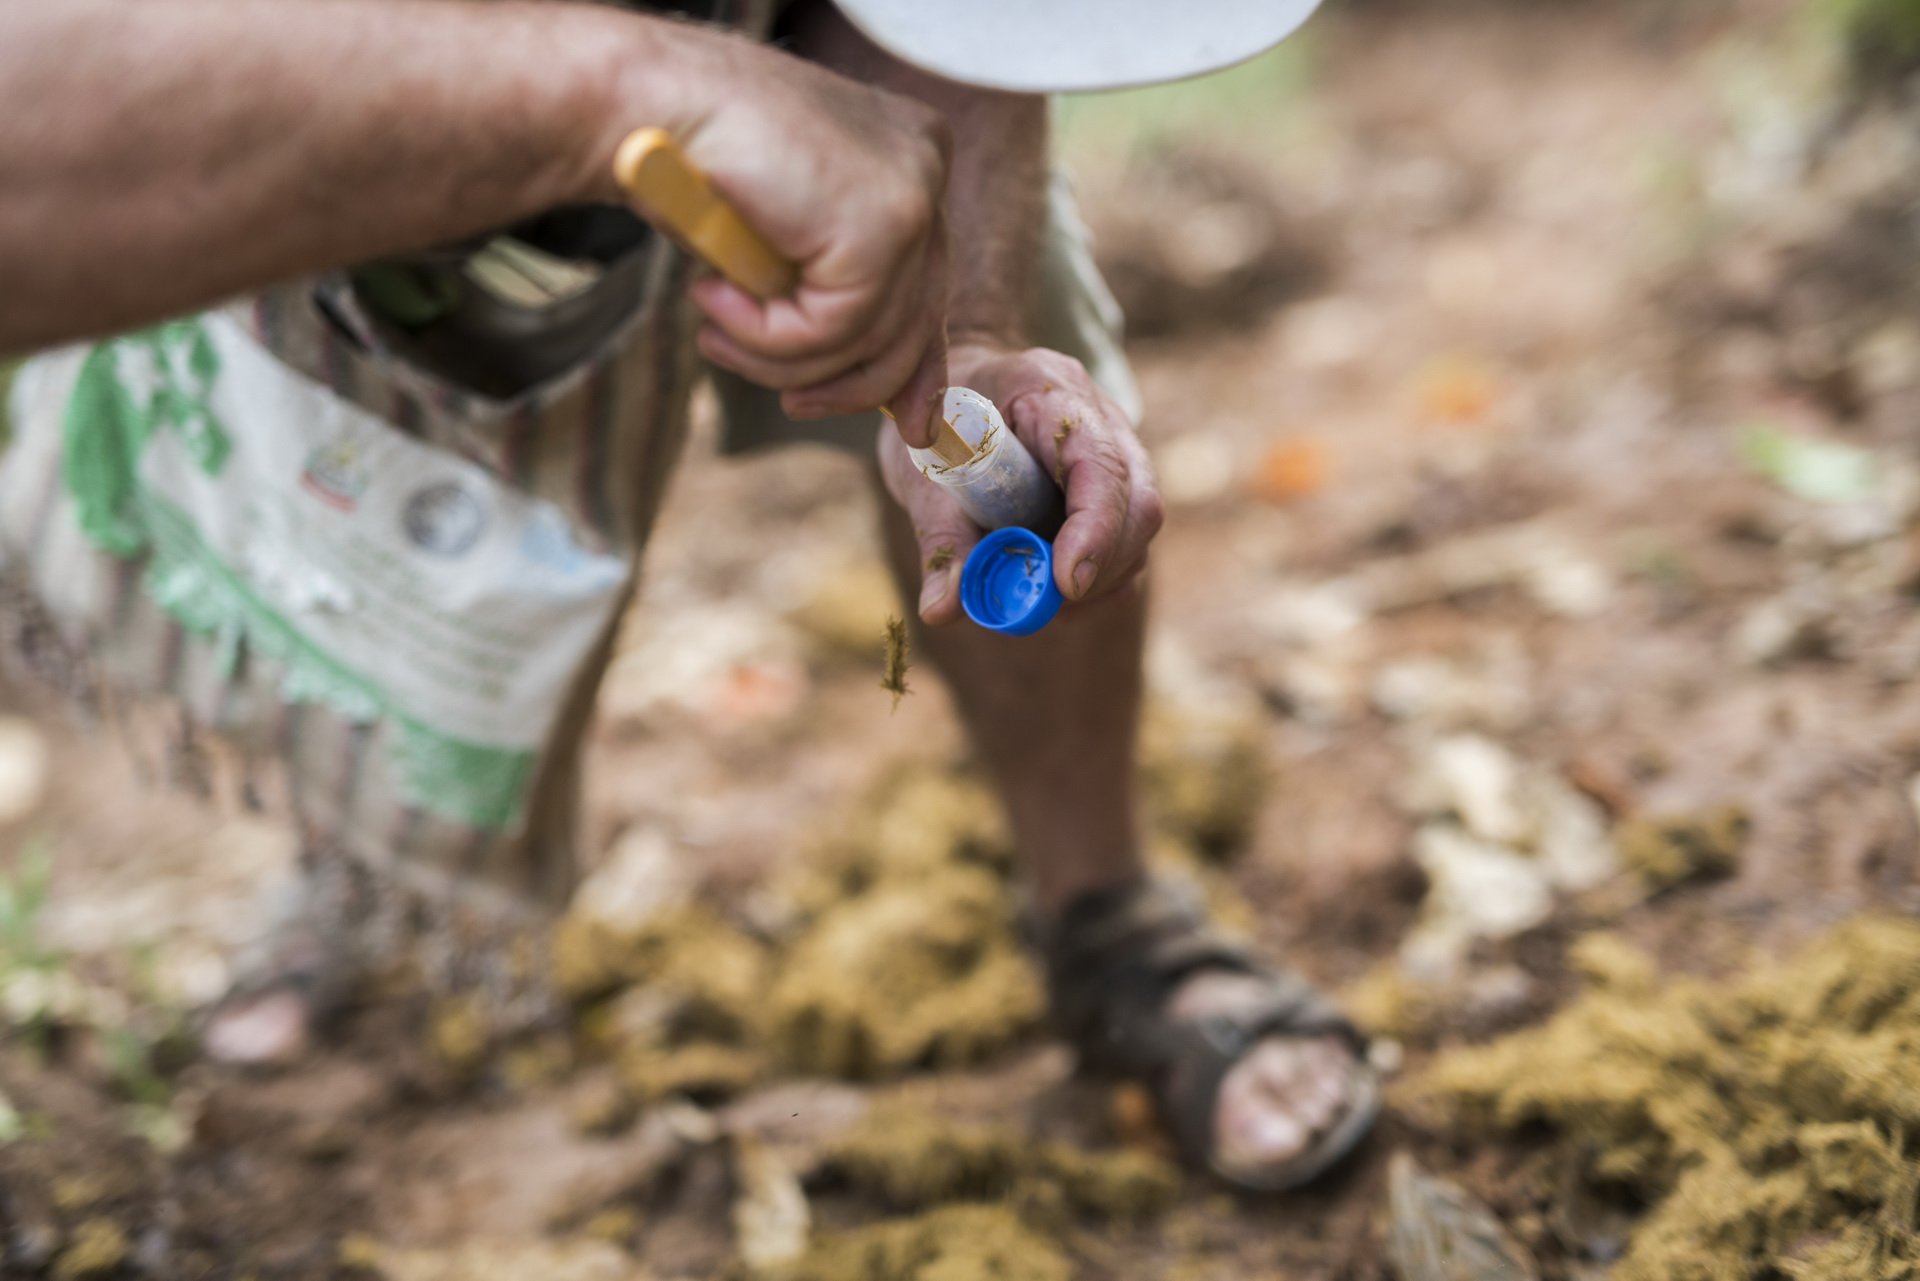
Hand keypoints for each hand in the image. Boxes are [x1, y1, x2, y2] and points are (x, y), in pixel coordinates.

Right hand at [611, 26, 951, 444]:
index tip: (907, 424)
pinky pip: (834, 329)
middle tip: (794, 404)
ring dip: (781, 358)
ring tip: (717, 336)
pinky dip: (766, 336)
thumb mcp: (784, 240)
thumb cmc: (693, 164)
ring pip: (870, 337)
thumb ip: (842, 295)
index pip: (932, 285)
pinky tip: (714, 298)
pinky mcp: (884, 221)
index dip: (919, 368)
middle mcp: (927, 165)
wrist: (644, 103)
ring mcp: (914, 189)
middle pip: (918, 319)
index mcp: (911, 157)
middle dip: (851, 383)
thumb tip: (900, 398)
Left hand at [878, 342, 1164, 624]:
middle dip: (1100, 565)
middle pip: (1138, 501)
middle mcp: (1099, 418)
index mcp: (1048, 391)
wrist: (952, 406)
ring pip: (1138, 529)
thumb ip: (941, 541)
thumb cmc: (939, 428)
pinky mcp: (1116, 492)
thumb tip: (942, 610)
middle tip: (1045, 602)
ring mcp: (1117, 454)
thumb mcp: (924, 476)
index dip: (1094, 528)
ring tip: (1038, 597)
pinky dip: (1100, 585)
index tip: (1067, 583)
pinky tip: (1054, 596)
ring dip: (1099, 580)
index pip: (1099, 463)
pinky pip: (1130, 548)